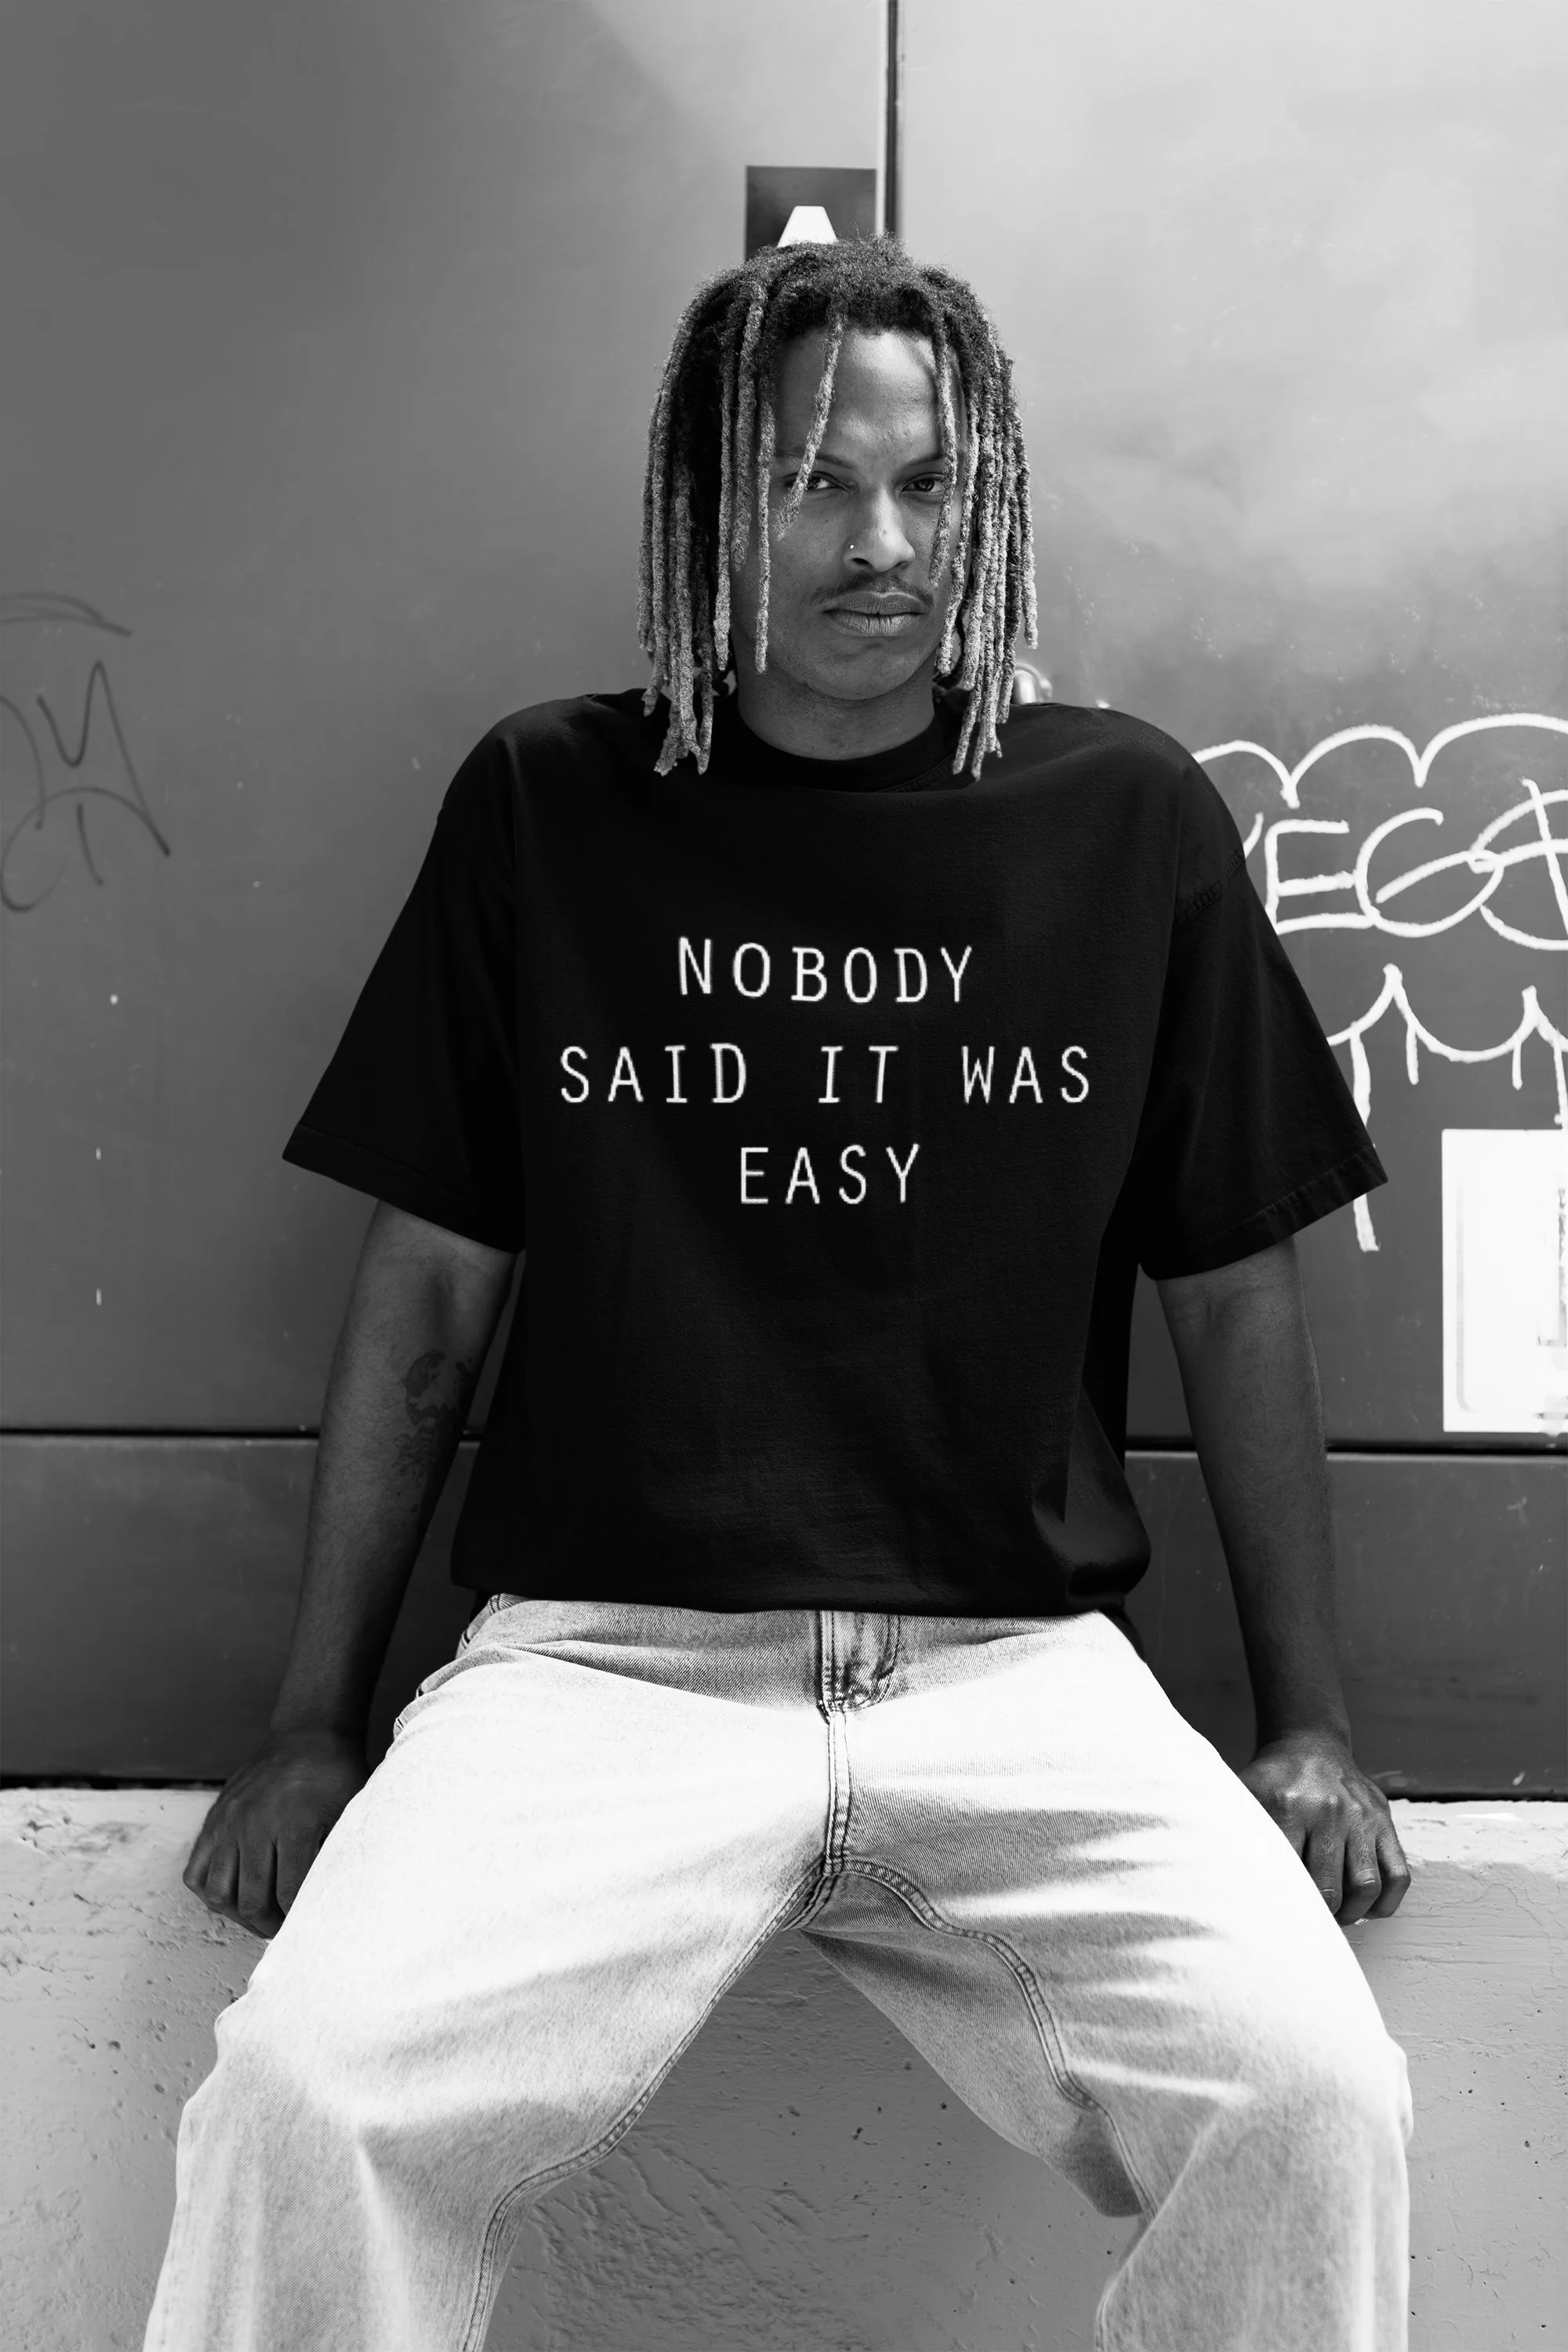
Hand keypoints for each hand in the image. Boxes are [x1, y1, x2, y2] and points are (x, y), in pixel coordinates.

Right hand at [182, 1727, 367, 1939]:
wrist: (308, 1734)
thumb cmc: (336, 1776)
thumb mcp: (350, 1813)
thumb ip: (338, 1855)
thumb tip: (338, 1900)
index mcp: (295, 1823)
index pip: (289, 1894)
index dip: (298, 1919)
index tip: (308, 1926)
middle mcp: (256, 1824)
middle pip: (252, 1900)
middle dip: (270, 1925)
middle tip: (286, 1929)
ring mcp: (229, 1822)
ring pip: (219, 1893)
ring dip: (239, 1915)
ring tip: (261, 1917)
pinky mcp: (214, 1820)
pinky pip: (196, 1872)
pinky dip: (211, 1892)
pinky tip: (235, 1896)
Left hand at [1240, 1730, 1411, 1925]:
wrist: (1310, 1745)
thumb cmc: (1273, 1781)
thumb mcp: (1245, 1794)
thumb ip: (1233, 1831)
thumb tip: (1221, 1879)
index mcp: (1287, 1808)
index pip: (1288, 1875)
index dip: (1284, 1906)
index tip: (1278, 1920)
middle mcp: (1329, 1812)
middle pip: (1328, 1889)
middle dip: (1318, 1916)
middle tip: (1307, 1922)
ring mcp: (1361, 1817)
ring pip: (1366, 1887)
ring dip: (1351, 1914)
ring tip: (1336, 1916)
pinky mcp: (1384, 1821)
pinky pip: (1397, 1875)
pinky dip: (1385, 1902)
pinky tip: (1366, 1907)